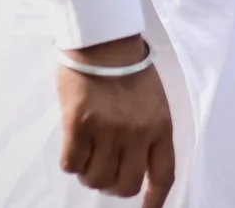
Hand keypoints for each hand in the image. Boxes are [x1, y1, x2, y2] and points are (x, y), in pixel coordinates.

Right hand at [55, 36, 173, 204]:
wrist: (105, 41)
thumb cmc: (130, 69)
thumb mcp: (154, 101)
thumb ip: (149, 132)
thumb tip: (137, 165)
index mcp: (161, 125)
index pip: (163, 174)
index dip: (155, 199)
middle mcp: (137, 132)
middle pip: (124, 185)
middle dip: (112, 185)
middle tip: (105, 168)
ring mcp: (108, 130)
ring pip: (95, 178)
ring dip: (89, 172)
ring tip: (89, 151)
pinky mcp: (79, 125)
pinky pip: (71, 164)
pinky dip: (71, 161)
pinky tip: (75, 144)